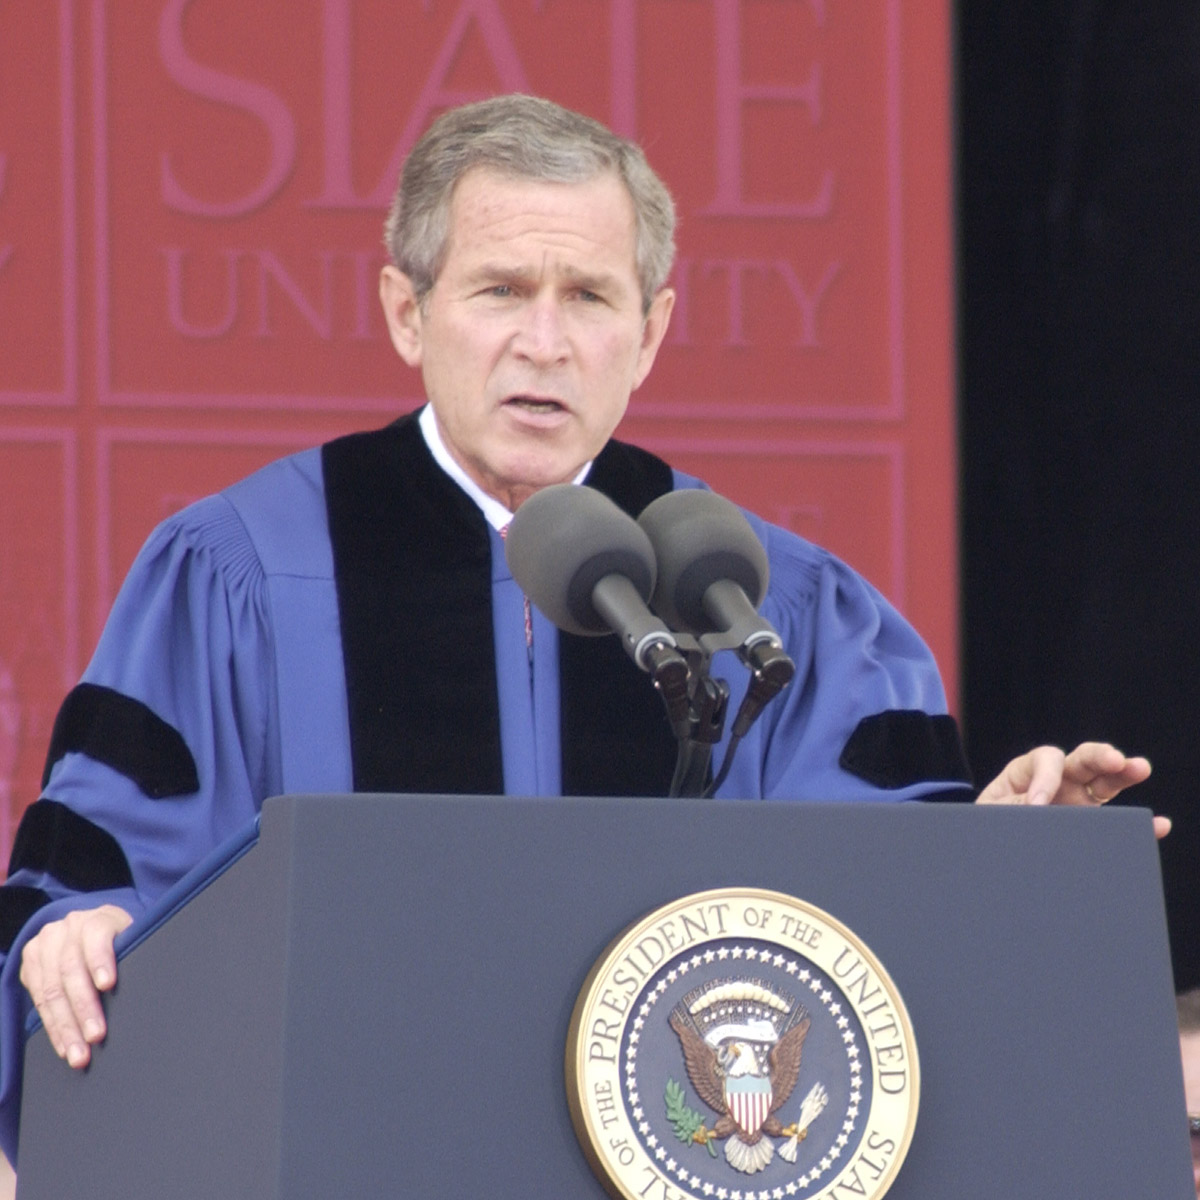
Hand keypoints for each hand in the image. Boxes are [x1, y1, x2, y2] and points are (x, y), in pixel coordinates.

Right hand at [19, 904, 132, 1068]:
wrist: (90, 930)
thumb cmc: (121, 942)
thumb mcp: (133, 939)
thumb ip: (135, 955)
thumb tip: (157, 986)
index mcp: (99, 918)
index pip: (97, 935)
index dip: (101, 960)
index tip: (108, 984)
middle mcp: (69, 927)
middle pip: (71, 970)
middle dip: (83, 1008)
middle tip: (96, 1036)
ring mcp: (46, 944)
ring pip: (51, 990)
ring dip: (65, 1026)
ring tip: (79, 1053)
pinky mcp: (31, 962)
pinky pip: (37, 1000)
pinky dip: (52, 1026)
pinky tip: (64, 1045)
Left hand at [976, 742, 1167, 837]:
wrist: (986, 857)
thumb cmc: (984, 828)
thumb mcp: (989, 815)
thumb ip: (1009, 809)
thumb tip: (1034, 807)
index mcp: (1028, 773)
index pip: (1046, 759)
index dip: (1045, 778)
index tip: (1038, 804)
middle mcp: (1058, 783)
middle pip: (1083, 760)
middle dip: (1099, 756)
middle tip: (1115, 759)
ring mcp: (1077, 804)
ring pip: (1105, 782)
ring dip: (1124, 774)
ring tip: (1139, 768)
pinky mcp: (1089, 826)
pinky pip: (1116, 822)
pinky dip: (1138, 824)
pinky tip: (1156, 825)